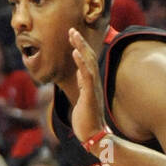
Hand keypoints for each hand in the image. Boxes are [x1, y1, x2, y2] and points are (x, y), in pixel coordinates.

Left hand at [67, 27, 106, 145]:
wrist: (93, 135)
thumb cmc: (87, 119)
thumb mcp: (82, 98)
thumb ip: (82, 84)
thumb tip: (79, 74)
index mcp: (90, 82)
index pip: (86, 60)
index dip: (80, 47)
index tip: (73, 36)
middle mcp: (93, 82)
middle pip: (88, 57)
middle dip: (80, 43)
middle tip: (71, 30)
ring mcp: (92, 87)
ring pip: (88, 62)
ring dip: (80, 47)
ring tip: (73, 35)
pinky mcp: (89, 95)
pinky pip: (86, 76)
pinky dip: (81, 63)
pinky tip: (75, 53)